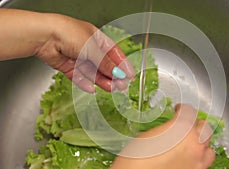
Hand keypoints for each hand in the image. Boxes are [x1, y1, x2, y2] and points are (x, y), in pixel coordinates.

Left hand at [0, 9, 133, 92]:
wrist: (44, 36)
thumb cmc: (68, 33)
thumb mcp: (92, 48)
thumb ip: (105, 63)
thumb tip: (118, 73)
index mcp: (96, 38)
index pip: (113, 53)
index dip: (122, 64)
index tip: (129, 75)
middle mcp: (87, 47)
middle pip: (103, 64)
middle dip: (113, 75)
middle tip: (121, 86)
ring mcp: (77, 57)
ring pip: (92, 72)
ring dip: (101, 81)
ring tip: (110, 88)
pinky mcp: (67, 66)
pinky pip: (79, 76)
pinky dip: (85, 83)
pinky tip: (92, 89)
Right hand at [111, 104, 215, 168]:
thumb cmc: (136, 156)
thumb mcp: (151, 134)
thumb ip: (168, 129)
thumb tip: (172, 130)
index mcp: (183, 128)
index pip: (189, 111)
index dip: (182, 110)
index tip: (179, 110)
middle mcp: (195, 143)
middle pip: (204, 127)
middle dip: (195, 125)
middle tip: (187, 126)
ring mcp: (198, 161)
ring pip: (209, 148)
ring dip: (201, 144)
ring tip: (190, 145)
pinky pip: (203, 164)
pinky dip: (198, 160)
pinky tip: (186, 159)